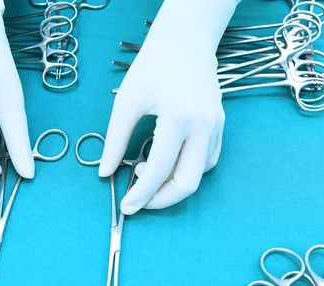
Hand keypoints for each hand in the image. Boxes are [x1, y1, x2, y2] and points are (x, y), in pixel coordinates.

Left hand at [99, 0, 239, 214]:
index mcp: (179, 118)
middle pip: (188, 183)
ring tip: (147, 174)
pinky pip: (207, 160)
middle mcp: (203, 126)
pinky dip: (187, 170)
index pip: (159, 170)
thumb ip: (115, 140)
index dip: (140, 194)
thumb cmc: (153, 65)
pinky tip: (168, 162)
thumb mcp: (127, 101)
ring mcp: (215, 127)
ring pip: (200, 175)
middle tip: (139, 201)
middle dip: (162, 200)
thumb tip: (104, 172)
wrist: (186, 41)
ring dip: (174, 185)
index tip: (126, 206)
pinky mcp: (220, 126)